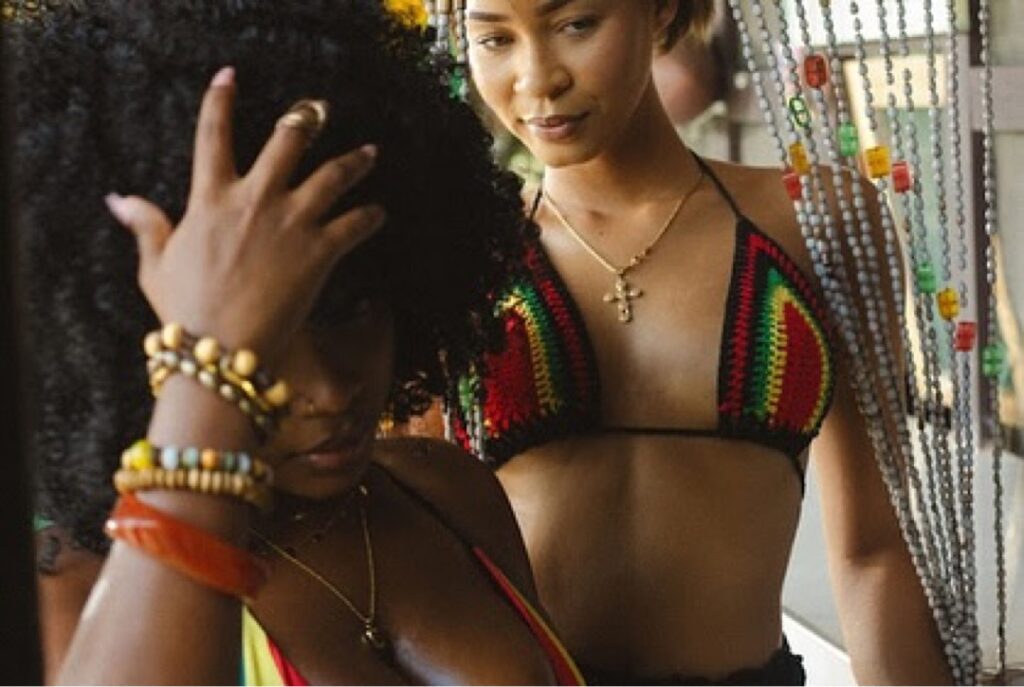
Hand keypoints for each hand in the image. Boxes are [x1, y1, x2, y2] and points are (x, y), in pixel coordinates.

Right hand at [106, 66, 384, 365]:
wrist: (220, 347)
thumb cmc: (184, 310)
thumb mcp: (156, 265)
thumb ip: (147, 226)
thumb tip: (119, 200)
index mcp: (211, 199)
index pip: (212, 135)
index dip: (220, 100)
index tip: (229, 77)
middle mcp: (254, 200)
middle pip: (287, 142)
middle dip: (305, 121)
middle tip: (319, 111)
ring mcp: (291, 222)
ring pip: (332, 176)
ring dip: (354, 162)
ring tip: (370, 154)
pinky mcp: (320, 251)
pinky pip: (355, 224)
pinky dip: (370, 217)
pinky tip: (379, 214)